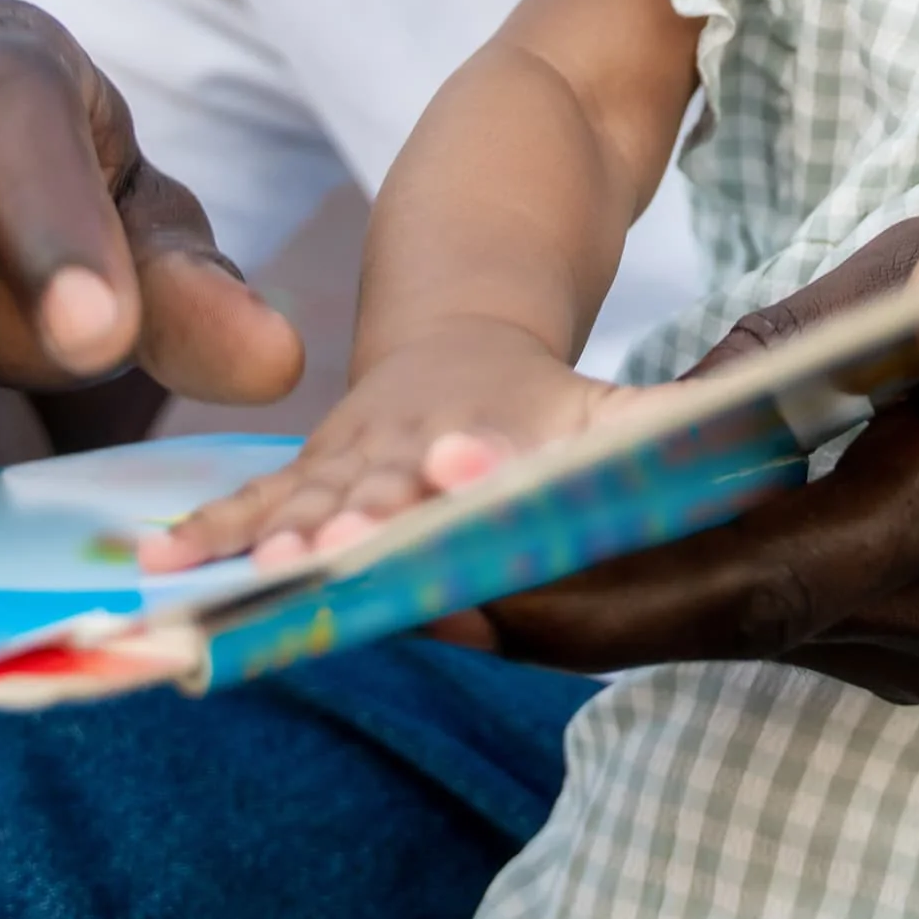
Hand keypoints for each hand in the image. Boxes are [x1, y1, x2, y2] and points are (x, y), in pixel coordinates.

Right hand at [136, 324, 634, 572]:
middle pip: (386, 489)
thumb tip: (764, 453)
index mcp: (490, 434)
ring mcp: (349, 464)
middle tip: (341, 545)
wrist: (453, 340)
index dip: (474, 464)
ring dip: (276, 541)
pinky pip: (249, 507)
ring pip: (309, 503)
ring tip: (242, 577)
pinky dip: (205, 533)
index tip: (458, 468)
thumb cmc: (543, 406)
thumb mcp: (611, 408)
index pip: (483, 455)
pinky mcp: (304, 480)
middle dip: (365, 521)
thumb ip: (668, 434)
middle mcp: (410, 451)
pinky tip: (154, 565)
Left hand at [443, 223, 918, 706]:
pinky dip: (725, 591)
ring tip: (494, 555)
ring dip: (638, 597)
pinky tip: (643, 552)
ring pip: (759, 631)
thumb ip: (815, 335)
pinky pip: (816, 625)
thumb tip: (668, 398)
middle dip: (565, 600)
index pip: (716, 587)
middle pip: (714, 626)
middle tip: (415, 575)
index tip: (440, 582)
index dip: (567, 593)